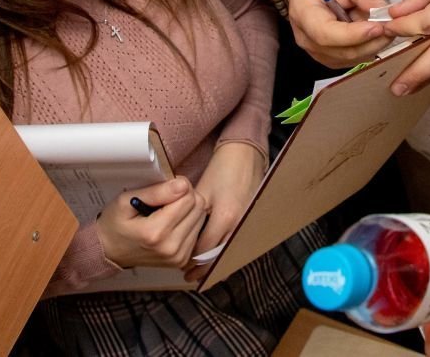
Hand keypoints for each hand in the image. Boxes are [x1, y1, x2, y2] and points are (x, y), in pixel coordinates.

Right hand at [95, 175, 209, 270]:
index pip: (188, 198)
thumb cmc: (115, 223)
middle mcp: (171, 248)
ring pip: (201, 217)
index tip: (164, 189)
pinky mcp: (183, 260)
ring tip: (168, 211)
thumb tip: (183, 185)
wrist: (109, 251)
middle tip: (166, 199)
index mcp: (156, 233)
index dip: (178, 187)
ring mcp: (178, 257)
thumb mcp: (126, 201)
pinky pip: (198, 231)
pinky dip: (188, 222)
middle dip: (186, 196)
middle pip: (199, 207)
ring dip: (189, 209)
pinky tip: (172, 223)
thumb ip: (156, 192)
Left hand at [189, 141, 265, 262]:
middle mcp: (237, 224)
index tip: (180, 265)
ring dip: (213, 261)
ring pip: (227, 250)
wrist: (246, 154)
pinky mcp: (250, 219)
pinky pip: (235, 241)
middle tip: (188, 275)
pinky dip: (224, 250)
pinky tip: (216, 256)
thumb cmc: (222, 169)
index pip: (204, 248)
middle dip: (202, 266)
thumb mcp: (202, 191)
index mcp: (224, 217)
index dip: (191, 259)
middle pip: (217, 255)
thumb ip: (190, 214)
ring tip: (200, 272)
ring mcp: (246, 222)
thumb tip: (178, 233)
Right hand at [283, 0, 389, 67]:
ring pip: (349, 58)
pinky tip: (375, 31)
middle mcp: (305, 37)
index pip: (326, 33)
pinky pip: (351, 59)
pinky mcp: (328, 56)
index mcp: (303, 12)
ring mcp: (316, 50)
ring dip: (372, 44)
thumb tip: (381, 10)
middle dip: (370, 41)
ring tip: (384, 24)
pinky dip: (368, 47)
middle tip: (392, 25)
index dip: (353, 35)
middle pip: (341, 51)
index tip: (378, 27)